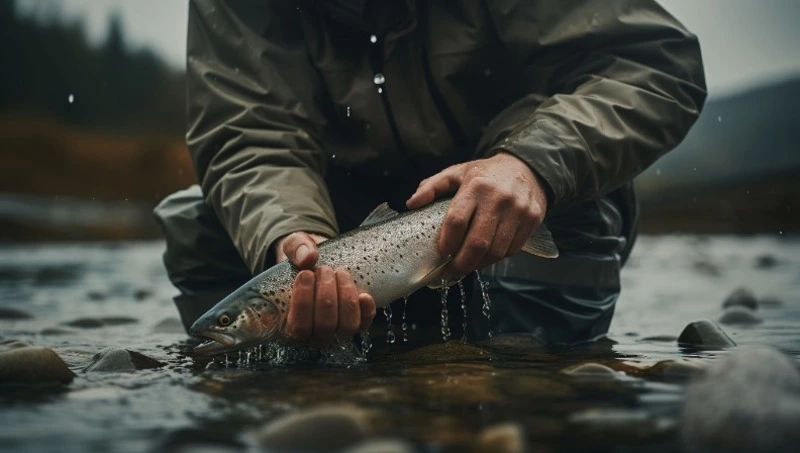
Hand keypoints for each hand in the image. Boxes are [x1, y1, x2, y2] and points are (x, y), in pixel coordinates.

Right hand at [276, 232, 375, 343]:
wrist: (320, 264)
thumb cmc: (302, 262)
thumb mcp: (293, 249)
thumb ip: (296, 248)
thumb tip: (308, 257)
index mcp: (289, 324)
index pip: (298, 327)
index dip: (303, 302)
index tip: (305, 274)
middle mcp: (313, 334)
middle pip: (325, 326)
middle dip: (326, 294)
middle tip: (324, 269)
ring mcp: (336, 331)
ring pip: (347, 326)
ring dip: (346, 298)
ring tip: (341, 274)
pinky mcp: (356, 324)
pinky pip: (364, 324)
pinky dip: (366, 310)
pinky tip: (363, 294)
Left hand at [406, 152, 547, 274]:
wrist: (527, 168)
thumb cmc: (486, 174)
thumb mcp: (457, 173)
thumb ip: (432, 186)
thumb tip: (411, 203)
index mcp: (476, 186)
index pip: (457, 221)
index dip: (446, 243)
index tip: (441, 253)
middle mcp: (498, 199)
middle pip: (477, 243)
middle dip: (461, 263)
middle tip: (451, 270)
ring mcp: (518, 211)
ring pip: (496, 251)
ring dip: (478, 265)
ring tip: (467, 265)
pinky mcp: (532, 220)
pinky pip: (511, 250)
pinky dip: (495, 259)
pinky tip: (485, 257)